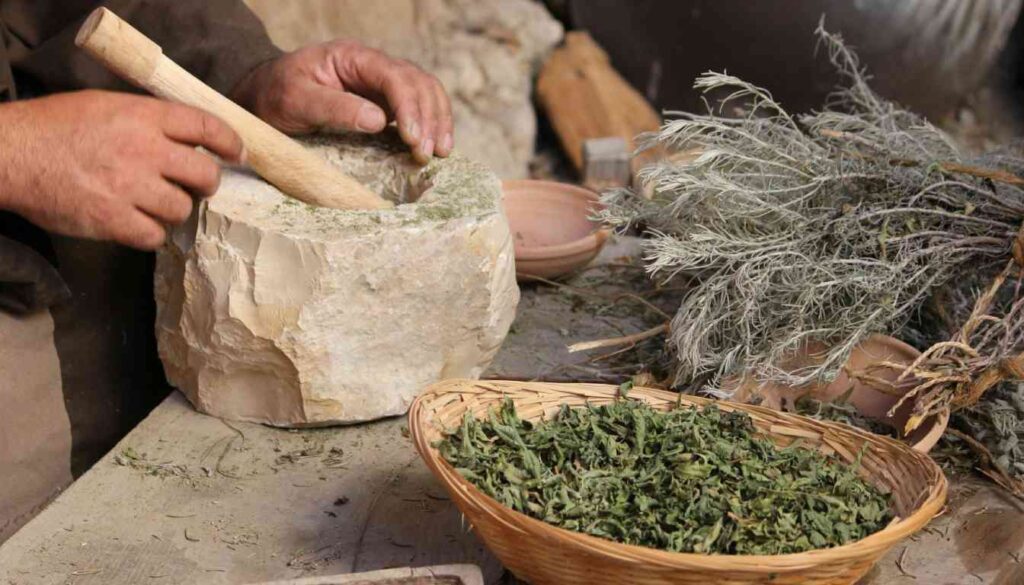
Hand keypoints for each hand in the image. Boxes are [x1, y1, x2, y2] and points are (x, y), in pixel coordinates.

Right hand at [0, 90, 242, 249]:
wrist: (12, 154)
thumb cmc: (55, 127)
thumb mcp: (106, 106)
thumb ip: (149, 120)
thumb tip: (187, 137)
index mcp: (144, 116)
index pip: (207, 126)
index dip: (230, 142)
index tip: (237, 154)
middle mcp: (145, 150)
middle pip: (206, 174)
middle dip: (207, 183)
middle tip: (196, 186)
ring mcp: (131, 187)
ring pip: (182, 208)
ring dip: (173, 209)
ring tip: (153, 202)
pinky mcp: (114, 219)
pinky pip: (154, 235)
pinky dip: (150, 233)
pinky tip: (136, 222)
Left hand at [231, 40, 452, 163]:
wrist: (264, 98)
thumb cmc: (275, 96)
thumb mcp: (295, 100)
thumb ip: (334, 107)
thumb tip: (379, 120)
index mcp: (352, 57)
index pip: (394, 75)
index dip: (409, 106)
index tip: (411, 138)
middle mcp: (373, 66)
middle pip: (418, 82)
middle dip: (428, 117)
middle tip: (426, 154)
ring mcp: (381, 84)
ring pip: (425, 92)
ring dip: (437, 121)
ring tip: (439, 152)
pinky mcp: (384, 103)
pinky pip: (418, 108)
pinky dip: (432, 124)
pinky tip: (436, 146)